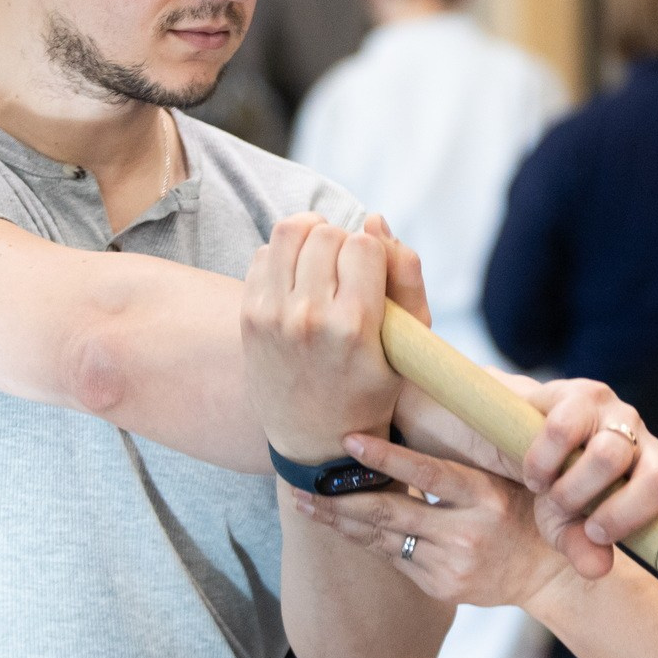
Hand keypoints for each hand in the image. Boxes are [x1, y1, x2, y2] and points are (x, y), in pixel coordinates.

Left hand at [241, 213, 406, 460]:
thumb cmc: (371, 388)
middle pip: (327, 233)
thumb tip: (374, 220)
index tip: (373, 276)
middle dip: (343, 243)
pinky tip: (298, 279)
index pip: (364, 244)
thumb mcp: (408, 343)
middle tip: (348, 272)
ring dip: (311, 237)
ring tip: (322, 261)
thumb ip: (406, 276)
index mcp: (355, 325)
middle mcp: (309, 317)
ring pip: (290, 231)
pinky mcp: (249, 315)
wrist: (313, 437)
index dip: (373, 253)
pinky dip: (283, 255)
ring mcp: (272, 315)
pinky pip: (263, 253)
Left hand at [294, 434, 573, 608]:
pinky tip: (339, 524)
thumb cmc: (517, 509)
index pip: (428, 474)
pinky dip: (365, 540)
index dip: (386, 458)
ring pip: (383, 540)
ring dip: (339, 520)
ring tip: (304, 502)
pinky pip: (394, 559)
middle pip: (390, 514)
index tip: (348, 440)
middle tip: (300, 482)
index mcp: (485, 497)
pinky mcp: (441, 588)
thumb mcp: (499, 479)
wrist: (544, 571)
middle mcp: (468, 533)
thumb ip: (457, 465)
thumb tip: (400, 426)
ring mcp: (453, 565)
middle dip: (339, 499)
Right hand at [517, 379, 657, 578]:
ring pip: (609, 456)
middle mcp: (645, 447)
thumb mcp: (564, 527)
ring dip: (573, 489)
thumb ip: (583, 549)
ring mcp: (617, 416)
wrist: (515, 436)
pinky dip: (543, 463)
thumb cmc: (554, 486)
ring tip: (551, 495)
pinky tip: (534, 475)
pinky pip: (564, 432)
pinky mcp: (581, 396)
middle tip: (590, 529)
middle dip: (623, 514)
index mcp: (653, 483)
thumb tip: (598, 568)